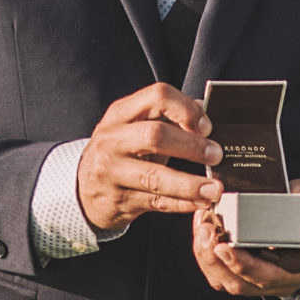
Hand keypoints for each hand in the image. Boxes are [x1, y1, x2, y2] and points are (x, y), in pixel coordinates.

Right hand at [75, 83, 222, 233]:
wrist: (83, 187)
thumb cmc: (119, 153)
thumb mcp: (135, 128)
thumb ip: (167, 117)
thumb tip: (206, 111)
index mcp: (121, 114)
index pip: (157, 96)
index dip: (186, 109)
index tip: (206, 126)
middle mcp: (112, 140)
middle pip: (155, 135)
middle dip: (191, 146)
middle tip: (216, 155)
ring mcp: (112, 172)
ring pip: (155, 176)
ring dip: (189, 184)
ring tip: (214, 189)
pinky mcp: (118, 200)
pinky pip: (156, 202)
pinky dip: (183, 203)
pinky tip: (201, 202)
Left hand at [193, 179, 299, 299]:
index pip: (267, 276)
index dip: (243, 265)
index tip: (224, 247)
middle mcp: (281, 283)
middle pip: (241, 283)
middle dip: (216, 259)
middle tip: (204, 232)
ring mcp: (261, 281)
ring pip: (226, 281)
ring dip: (207, 258)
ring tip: (201, 230)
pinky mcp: (245, 275)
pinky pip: (220, 273)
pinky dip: (206, 254)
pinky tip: (201, 231)